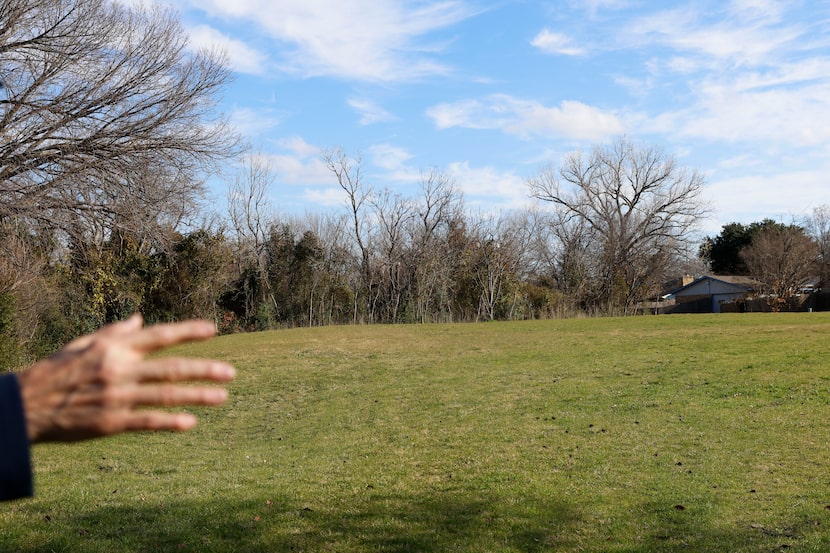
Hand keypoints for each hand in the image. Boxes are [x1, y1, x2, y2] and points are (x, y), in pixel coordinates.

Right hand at [18, 314, 234, 442]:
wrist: (25, 405)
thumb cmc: (56, 371)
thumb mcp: (83, 344)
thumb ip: (115, 332)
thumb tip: (141, 319)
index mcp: (114, 348)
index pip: (159, 336)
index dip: (187, 331)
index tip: (213, 329)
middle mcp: (120, 369)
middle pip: (171, 368)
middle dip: (204, 369)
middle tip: (232, 372)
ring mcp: (117, 397)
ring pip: (166, 395)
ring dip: (197, 396)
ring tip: (223, 396)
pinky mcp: (111, 422)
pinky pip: (147, 421)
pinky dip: (170, 422)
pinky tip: (191, 423)